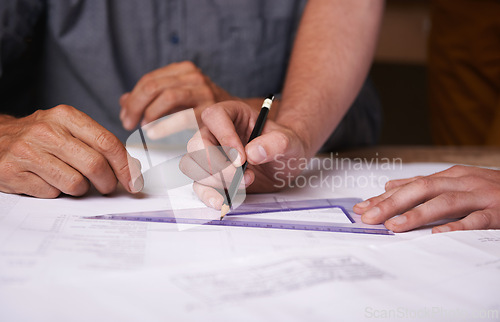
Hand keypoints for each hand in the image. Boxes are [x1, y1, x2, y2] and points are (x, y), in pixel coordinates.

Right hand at [0, 105, 142, 197]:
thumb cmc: (41, 138)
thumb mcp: (68, 129)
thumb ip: (98, 143)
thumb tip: (131, 167)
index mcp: (66, 116)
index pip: (107, 142)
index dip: (125, 166)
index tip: (135, 182)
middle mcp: (46, 131)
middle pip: (95, 165)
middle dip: (108, 182)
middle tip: (107, 187)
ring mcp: (28, 152)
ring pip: (75, 183)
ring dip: (80, 189)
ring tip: (70, 180)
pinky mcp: (13, 173)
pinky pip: (51, 193)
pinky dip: (56, 193)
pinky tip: (47, 181)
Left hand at [120, 61, 232, 129]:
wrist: (235, 118)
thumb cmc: (202, 109)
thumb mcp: (177, 97)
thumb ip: (150, 98)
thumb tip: (123, 102)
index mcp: (184, 70)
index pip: (149, 80)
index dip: (133, 99)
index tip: (125, 118)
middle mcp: (194, 77)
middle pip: (154, 86)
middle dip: (136, 106)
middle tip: (128, 124)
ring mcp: (204, 92)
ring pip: (168, 97)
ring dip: (150, 114)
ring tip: (143, 128)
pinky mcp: (211, 110)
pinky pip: (183, 117)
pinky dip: (165, 126)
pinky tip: (156, 134)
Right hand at [179, 101, 307, 208]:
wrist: (287, 164)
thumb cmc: (286, 145)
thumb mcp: (290, 141)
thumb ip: (276, 143)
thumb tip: (253, 152)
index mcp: (232, 114)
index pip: (214, 116)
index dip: (224, 135)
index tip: (241, 157)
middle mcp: (217, 133)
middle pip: (197, 143)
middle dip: (216, 164)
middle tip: (239, 175)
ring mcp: (212, 155)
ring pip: (195, 166)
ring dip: (217, 181)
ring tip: (245, 184)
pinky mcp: (213, 177)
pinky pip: (201, 186)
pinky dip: (209, 196)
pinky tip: (223, 202)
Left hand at [353, 165, 499, 232]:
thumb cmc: (488, 189)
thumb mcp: (454, 182)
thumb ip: (422, 185)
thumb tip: (389, 185)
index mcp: (449, 176)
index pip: (410, 185)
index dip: (385, 197)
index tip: (362, 208)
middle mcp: (461, 182)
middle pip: (421, 190)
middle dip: (392, 203)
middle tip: (370, 218)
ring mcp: (480, 196)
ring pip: (445, 202)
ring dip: (418, 213)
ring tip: (395, 226)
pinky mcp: (498, 211)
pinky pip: (476, 220)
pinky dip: (457, 226)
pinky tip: (439, 234)